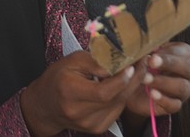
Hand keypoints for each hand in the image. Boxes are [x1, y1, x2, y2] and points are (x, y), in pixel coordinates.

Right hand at [20, 50, 146, 136]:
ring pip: (120, 104)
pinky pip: (117, 110)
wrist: (45, 106)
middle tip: (143, 62)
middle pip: (115, 98)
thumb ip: (95, 62)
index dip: (121, 80)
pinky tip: (122, 84)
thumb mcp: (72, 62)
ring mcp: (90, 124)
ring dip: (131, 87)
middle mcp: (80, 113)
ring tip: (136, 69)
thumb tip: (119, 62)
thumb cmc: (58, 78)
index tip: (133, 64)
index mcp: (71, 93)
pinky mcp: (97, 128)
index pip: (102, 92)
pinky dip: (122, 96)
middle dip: (133, 79)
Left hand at [120, 42, 189, 132]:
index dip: (169, 52)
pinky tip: (152, 93)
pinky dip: (163, 99)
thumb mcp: (148, 53)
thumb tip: (150, 47)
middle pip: (188, 68)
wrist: (136, 87)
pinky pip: (175, 105)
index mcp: (187, 55)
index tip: (153, 52)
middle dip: (169, 64)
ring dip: (163, 82)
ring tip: (145, 78)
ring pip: (182, 87)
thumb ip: (150, 49)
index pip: (186, 52)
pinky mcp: (176, 105)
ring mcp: (186, 91)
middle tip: (151, 61)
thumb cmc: (146, 63)